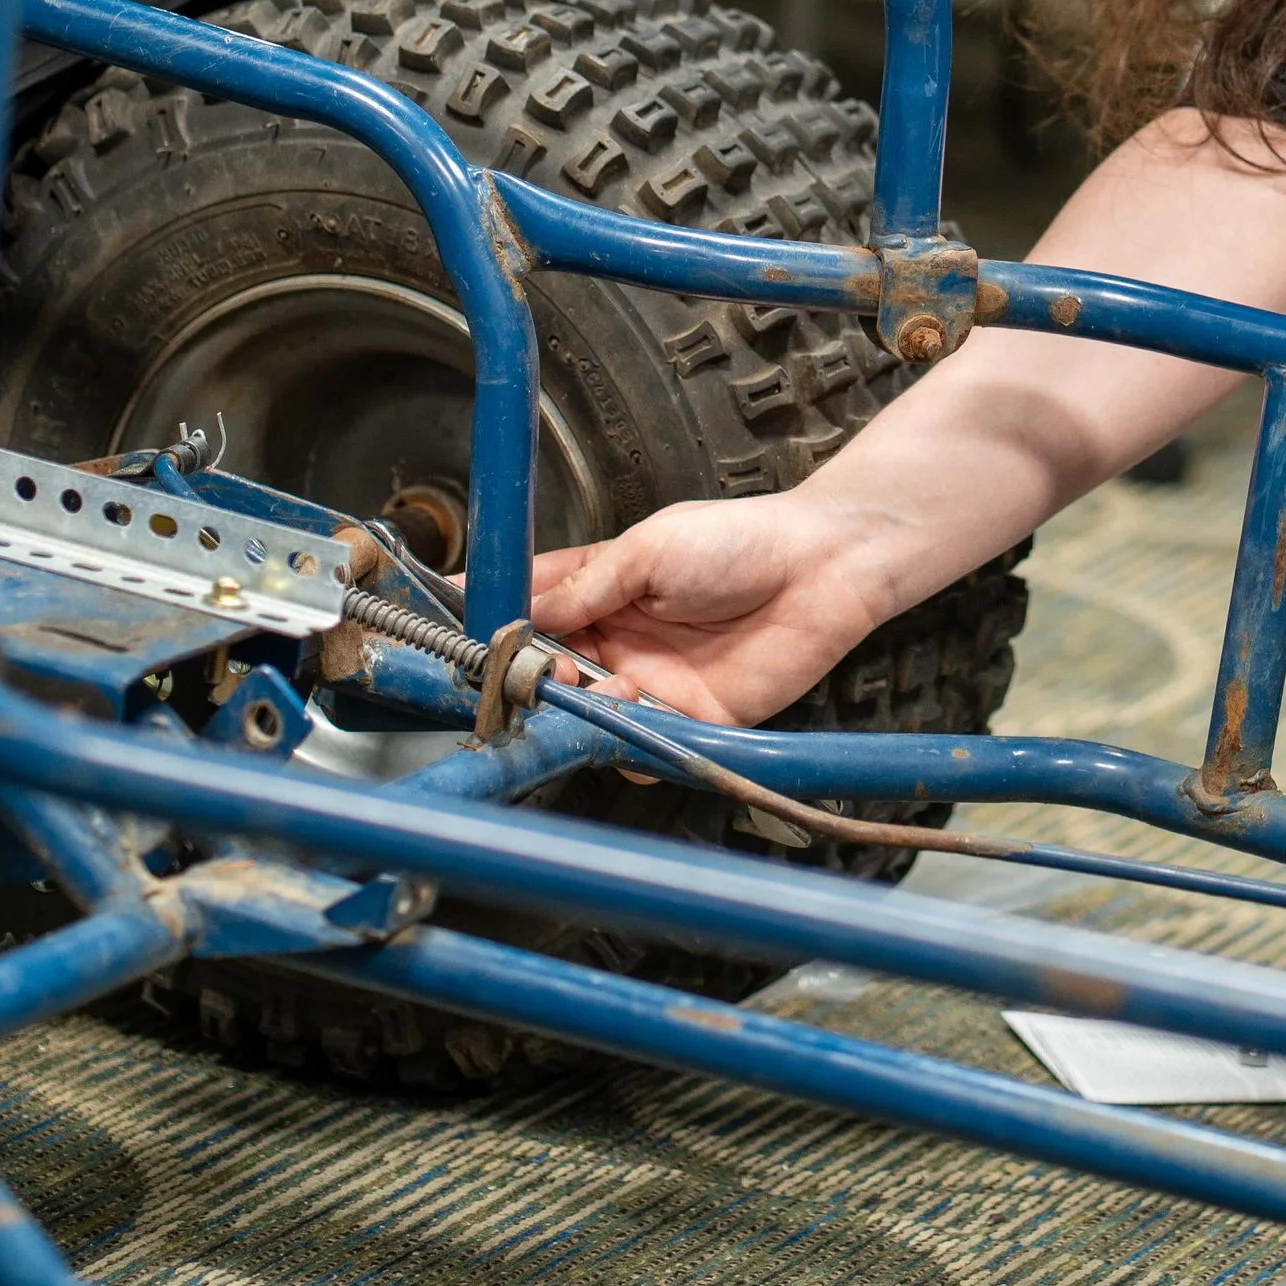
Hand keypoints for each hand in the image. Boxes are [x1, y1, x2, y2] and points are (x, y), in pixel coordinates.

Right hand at [530, 490, 879, 724]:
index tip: (463, 632)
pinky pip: (639, 746)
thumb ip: (586, 584)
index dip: (498, 621)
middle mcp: (620, 637)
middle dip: (529, 672)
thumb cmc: (741, 540)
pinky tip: (628, 706)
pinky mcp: (688, 718)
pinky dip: (623, 738)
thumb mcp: (649, 547)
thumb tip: (528, 613)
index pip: (534, 606)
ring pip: (585, 712)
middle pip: (548, 669)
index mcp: (604, 586)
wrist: (822, 568)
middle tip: (528, 666)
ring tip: (580, 683)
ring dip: (572, 705)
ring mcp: (651, 681)